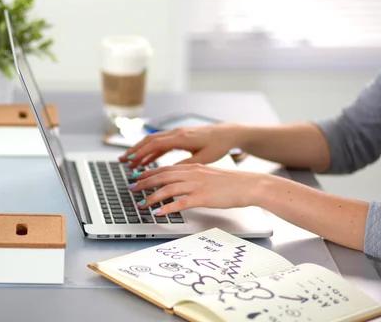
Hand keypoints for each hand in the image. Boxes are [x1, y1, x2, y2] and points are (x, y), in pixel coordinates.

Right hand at [119, 123, 242, 167]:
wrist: (228, 133)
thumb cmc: (218, 145)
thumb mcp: (202, 158)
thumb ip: (184, 164)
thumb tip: (168, 172)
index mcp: (180, 138)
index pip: (154, 144)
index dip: (140, 153)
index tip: (130, 161)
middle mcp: (176, 133)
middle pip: (149, 141)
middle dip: (135, 150)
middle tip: (123, 161)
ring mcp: (177, 134)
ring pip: (153, 141)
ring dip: (141, 150)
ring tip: (130, 161)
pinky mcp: (180, 137)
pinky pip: (161, 143)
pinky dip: (151, 151)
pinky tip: (146, 161)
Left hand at [130, 164, 267, 214]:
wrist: (248, 185)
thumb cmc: (230, 183)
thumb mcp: (207, 175)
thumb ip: (191, 177)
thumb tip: (177, 183)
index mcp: (192, 167)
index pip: (164, 168)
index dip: (148, 173)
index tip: (136, 177)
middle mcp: (192, 174)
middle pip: (161, 176)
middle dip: (143, 183)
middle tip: (131, 189)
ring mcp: (196, 185)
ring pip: (167, 189)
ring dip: (151, 196)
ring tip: (141, 204)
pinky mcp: (203, 197)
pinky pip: (180, 202)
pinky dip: (167, 207)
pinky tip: (159, 212)